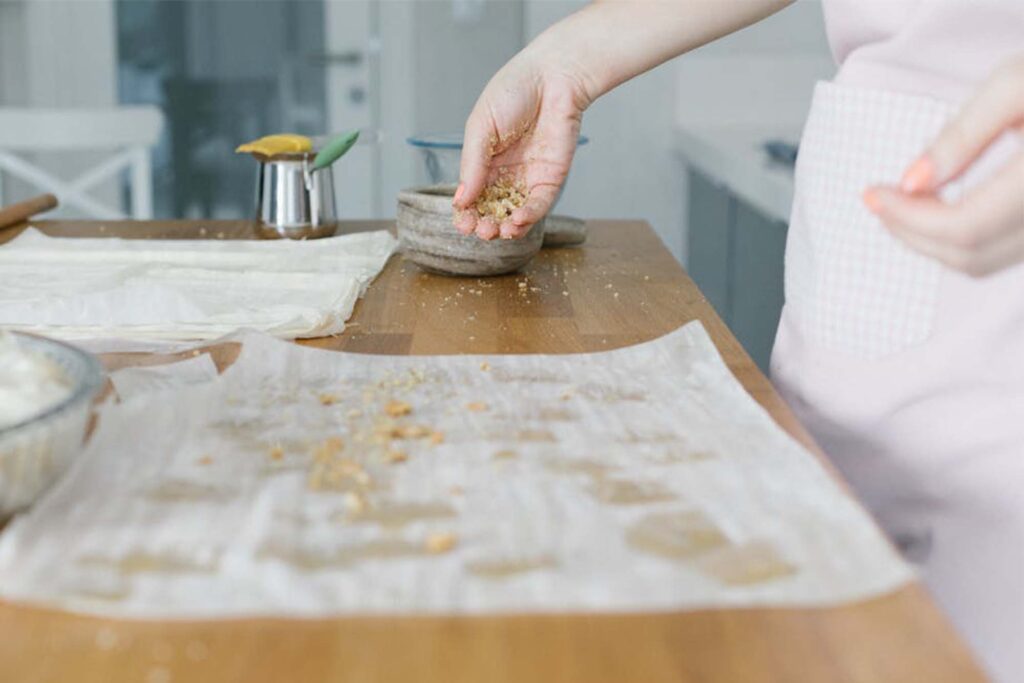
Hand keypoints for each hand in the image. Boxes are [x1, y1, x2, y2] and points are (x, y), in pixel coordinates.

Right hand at [452, 53, 588, 239]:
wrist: (553, 77)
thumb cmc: (513, 92)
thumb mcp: (481, 127)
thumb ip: (471, 164)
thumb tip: (461, 200)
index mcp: (484, 161)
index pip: (471, 196)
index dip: (466, 213)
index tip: (461, 224)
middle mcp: (505, 174)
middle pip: (491, 209)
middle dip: (484, 224)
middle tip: (479, 231)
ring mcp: (528, 179)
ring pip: (514, 213)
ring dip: (504, 228)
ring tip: (495, 231)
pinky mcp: (551, 180)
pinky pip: (538, 205)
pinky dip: (528, 217)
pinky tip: (516, 221)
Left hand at [863, 56, 1023, 276]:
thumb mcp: (1014, 84)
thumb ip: (961, 135)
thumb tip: (910, 182)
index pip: (964, 227)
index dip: (908, 217)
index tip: (873, 193)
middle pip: (969, 255)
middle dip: (911, 232)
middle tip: (878, 199)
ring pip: (982, 263)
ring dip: (931, 240)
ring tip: (903, 200)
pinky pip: (999, 253)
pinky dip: (958, 239)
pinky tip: (936, 206)